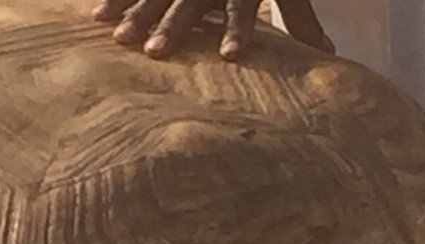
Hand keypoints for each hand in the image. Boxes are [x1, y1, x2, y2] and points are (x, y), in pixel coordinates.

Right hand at [93, 0, 334, 60]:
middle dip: (173, 26)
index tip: (230, 56)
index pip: (242, 10)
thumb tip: (326, 56)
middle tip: (155, 53)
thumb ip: (301, 18)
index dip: (237, 30)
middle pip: (189, 3)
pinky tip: (97, 14)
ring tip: (119, 38)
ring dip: (136, 13)